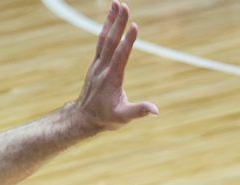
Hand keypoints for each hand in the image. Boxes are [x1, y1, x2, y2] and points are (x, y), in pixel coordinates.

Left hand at [71, 2, 156, 129]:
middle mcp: (102, 68)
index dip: (128, 41)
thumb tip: (156, 111)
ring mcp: (97, 64)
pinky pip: (101, 41)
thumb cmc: (105, 118)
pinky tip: (111, 17)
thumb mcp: (122, 118)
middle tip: (124, 5)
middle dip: (118, 23)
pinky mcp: (96, 63)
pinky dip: (106, 27)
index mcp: (111, 79)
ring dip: (110, 20)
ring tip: (117, 3)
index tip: (134, 26)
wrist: (84, 117)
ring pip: (104, 38)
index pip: (120, 56)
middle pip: (111, 42)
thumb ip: (138, 112)